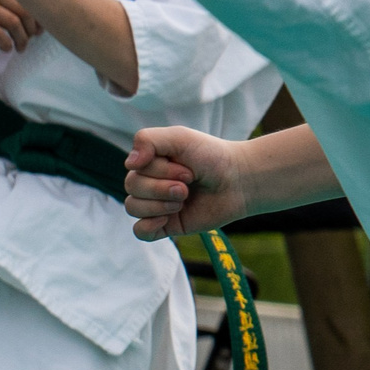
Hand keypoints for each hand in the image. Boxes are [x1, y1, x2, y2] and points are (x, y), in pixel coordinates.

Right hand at [0, 0, 39, 57]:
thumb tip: (41, 12)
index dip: (39, 15)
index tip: (41, 29)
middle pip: (24, 9)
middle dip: (32, 29)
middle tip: (31, 40)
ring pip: (12, 22)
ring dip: (20, 39)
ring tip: (20, 47)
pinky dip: (5, 44)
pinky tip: (5, 49)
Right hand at [125, 126, 252, 238]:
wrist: (240, 182)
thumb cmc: (213, 157)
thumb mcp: (180, 137)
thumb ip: (149, 139)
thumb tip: (129, 163)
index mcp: (150, 162)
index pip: (134, 169)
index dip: (160, 170)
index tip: (188, 168)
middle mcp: (150, 182)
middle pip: (131, 188)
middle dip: (162, 187)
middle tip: (190, 183)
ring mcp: (157, 204)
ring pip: (133, 208)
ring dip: (160, 204)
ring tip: (185, 199)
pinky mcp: (166, 225)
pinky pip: (140, 231)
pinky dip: (148, 226)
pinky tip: (166, 219)